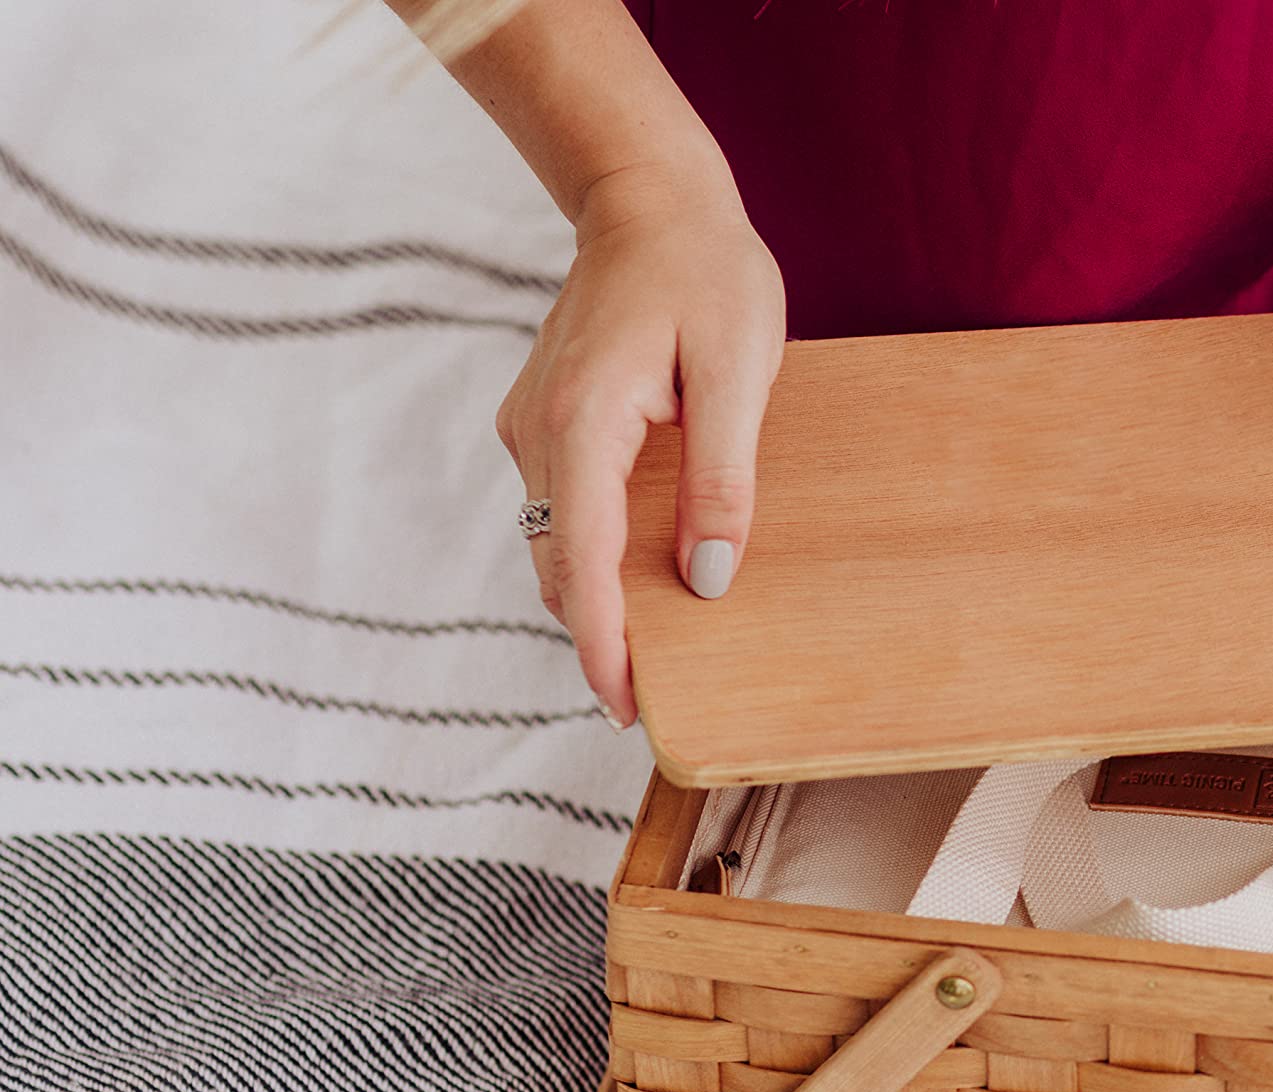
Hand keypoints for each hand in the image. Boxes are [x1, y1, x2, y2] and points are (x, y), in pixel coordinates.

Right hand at [496, 167, 784, 725]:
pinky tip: (645, 579)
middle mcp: (537, 431)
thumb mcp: (738, 373)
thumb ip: (722, 477)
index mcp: (581, 419)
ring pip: (556, 544)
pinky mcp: (543, 425)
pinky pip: (564, 511)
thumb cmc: (705, 272)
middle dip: (599, 638)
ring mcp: (531, 428)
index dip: (604, 644)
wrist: (649, 200)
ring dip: (597, 600)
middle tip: (654, 704)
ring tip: (656, 657)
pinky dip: (595, 555)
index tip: (623, 706)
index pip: (584, 561)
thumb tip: (709, 576)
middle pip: (559, 566)